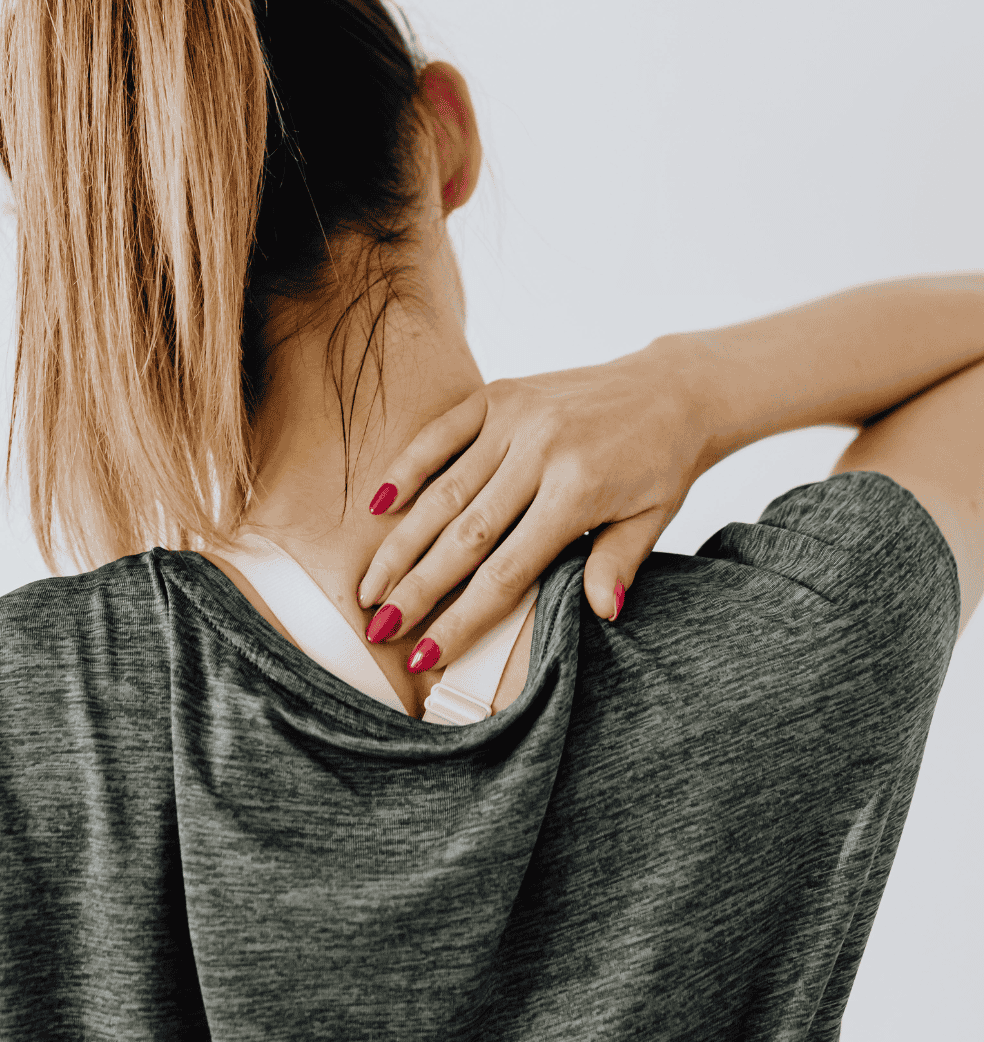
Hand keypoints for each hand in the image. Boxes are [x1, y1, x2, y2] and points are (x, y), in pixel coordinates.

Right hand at [357, 339, 704, 668]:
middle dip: (415, 588)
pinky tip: (378, 505)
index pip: (507, 572)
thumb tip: (599, 614)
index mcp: (578, 492)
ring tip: (369, 585)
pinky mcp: (500, 395)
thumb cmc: (661, 462)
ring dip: (401, 542)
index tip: (425, 654)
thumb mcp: (652, 520)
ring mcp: (515, 420)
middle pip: (463, 536)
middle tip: (376, 628)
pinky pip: (442, 433)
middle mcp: (539, 453)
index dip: (462, 617)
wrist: (672, 388)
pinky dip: (407, 467)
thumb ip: (618, 564)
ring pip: (443, 491)